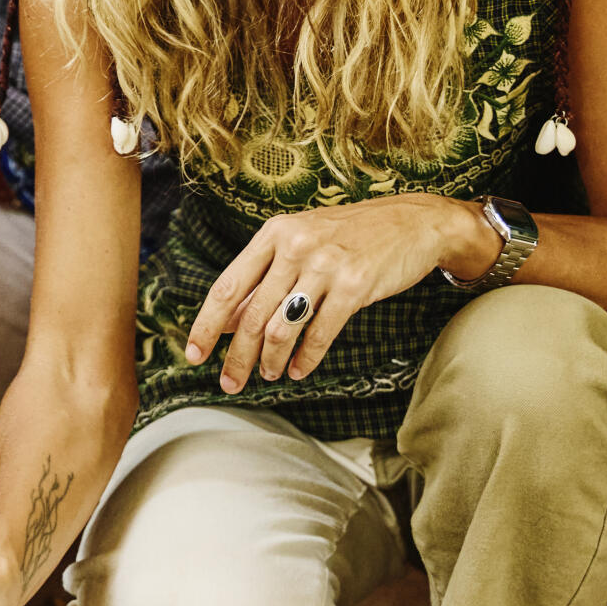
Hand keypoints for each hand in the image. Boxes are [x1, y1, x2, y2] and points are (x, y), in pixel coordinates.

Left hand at [183, 194, 486, 392]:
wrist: (413, 223)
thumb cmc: (348, 236)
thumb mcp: (298, 243)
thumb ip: (263, 279)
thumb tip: (224, 321)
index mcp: (272, 234)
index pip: (227, 287)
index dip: (206, 325)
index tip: (193, 354)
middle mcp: (294, 246)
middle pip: (251, 315)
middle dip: (237, 357)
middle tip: (229, 383)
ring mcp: (325, 265)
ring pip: (282, 327)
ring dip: (270, 360)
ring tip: (268, 375)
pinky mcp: (356, 285)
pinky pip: (320, 333)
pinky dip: (306, 358)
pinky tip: (297, 370)